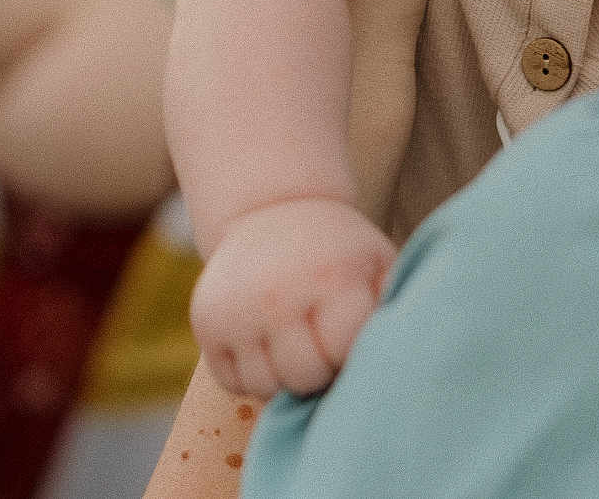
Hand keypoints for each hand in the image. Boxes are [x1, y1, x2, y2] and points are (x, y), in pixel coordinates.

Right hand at [190, 196, 395, 398]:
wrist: (272, 209)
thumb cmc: (337, 248)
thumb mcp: (374, 260)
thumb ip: (389, 305)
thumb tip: (392, 357)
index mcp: (330, 278)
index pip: (344, 351)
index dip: (351, 350)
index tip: (350, 331)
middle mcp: (278, 296)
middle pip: (304, 378)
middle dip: (320, 368)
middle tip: (323, 340)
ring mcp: (237, 311)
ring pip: (266, 387)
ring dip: (285, 376)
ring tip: (297, 340)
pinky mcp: (206, 324)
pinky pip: (233, 383)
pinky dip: (254, 373)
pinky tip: (268, 340)